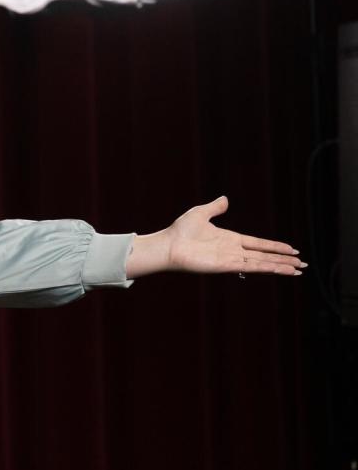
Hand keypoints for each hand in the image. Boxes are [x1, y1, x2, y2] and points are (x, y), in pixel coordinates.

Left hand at [125, 196, 305, 278]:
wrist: (168, 245)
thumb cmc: (180, 231)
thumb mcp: (200, 213)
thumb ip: (215, 208)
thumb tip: (225, 199)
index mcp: (230, 239)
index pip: (258, 244)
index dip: (275, 247)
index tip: (291, 250)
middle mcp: (233, 251)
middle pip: (264, 256)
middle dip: (284, 261)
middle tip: (302, 265)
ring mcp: (231, 260)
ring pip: (262, 264)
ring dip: (280, 267)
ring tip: (298, 271)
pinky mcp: (226, 266)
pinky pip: (250, 267)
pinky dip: (266, 268)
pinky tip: (280, 270)